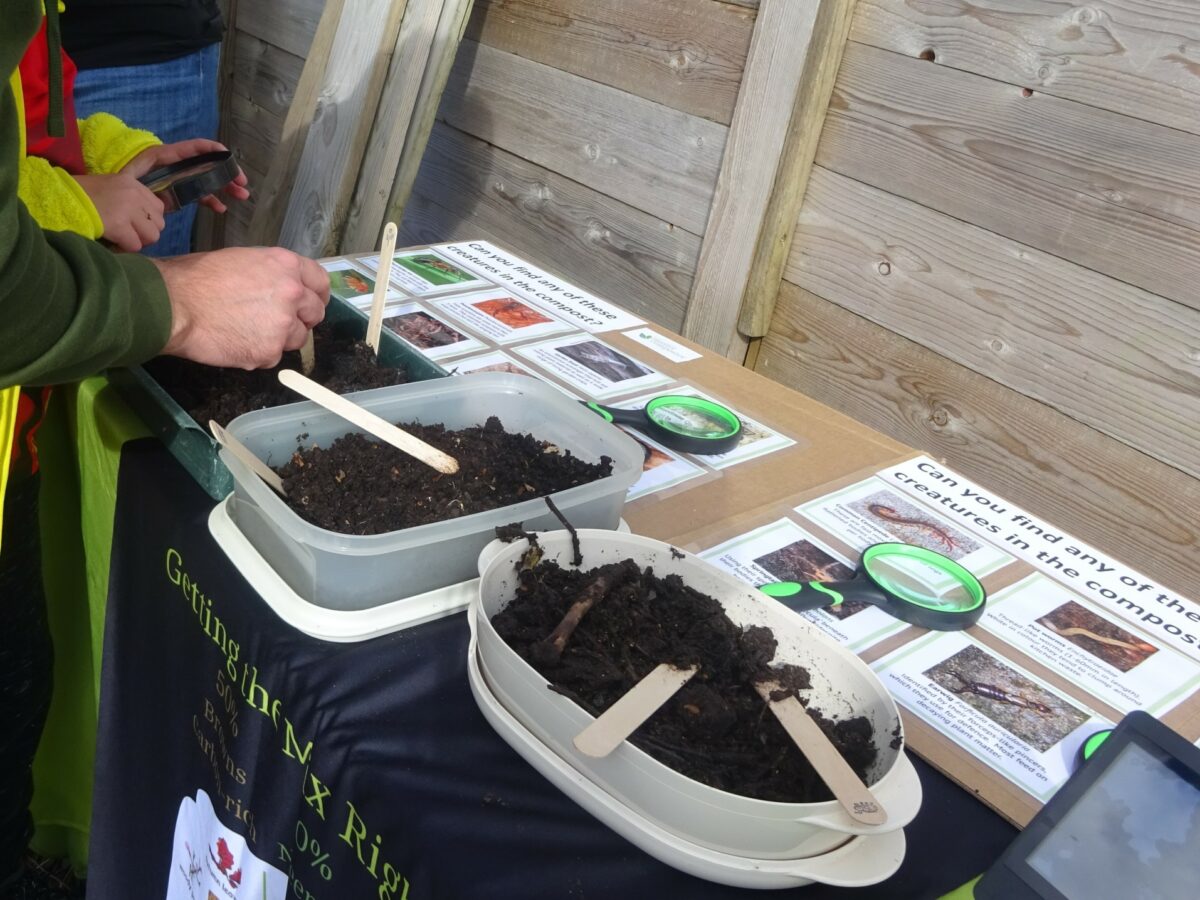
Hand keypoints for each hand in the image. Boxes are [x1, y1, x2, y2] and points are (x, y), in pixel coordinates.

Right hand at [75, 173, 165, 251]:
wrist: (59, 198)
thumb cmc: (81, 196)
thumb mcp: (111, 188)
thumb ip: (131, 199)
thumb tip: (148, 222)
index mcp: (133, 183)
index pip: (159, 208)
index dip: (148, 221)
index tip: (134, 225)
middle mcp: (134, 193)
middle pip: (159, 224)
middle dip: (145, 233)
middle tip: (128, 234)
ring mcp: (127, 208)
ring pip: (152, 236)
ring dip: (138, 242)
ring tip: (121, 239)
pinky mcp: (118, 224)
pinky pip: (135, 245)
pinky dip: (125, 249)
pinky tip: (113, 243)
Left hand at [122, 139, 250, 212]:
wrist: (111, 203)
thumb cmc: (120, 187)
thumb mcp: (134, 178)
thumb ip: (153, 175)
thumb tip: (174, 183)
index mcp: (165, 156)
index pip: (193, 148)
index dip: (213, 151)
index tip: (229, 158)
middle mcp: (176, 165)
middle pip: (207, 164)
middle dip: (227, 172)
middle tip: (242, 184)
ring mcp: (179, 179)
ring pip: (208, 180)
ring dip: (225, 187)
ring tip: (241, 196)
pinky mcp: (179, 193)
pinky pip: (200, 195)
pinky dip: (211, 201)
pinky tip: (221, 209)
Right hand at [155, 247, 329, 368]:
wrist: (173, 304)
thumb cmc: (196, 278)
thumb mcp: (242, 260)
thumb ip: (271, 274)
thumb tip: (282, 287)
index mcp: (286, 265)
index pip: (320, 282)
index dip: (317, 294)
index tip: (311, 303)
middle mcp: (292, 293)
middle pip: (315, 313)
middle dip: (301, 318)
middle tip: (278, 321)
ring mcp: (283, 324)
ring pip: (297, 338)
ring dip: (280, 338)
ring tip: (249, 330)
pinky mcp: (269, 351)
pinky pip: (274, 356)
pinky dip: (259, 353)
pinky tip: (236, 341)